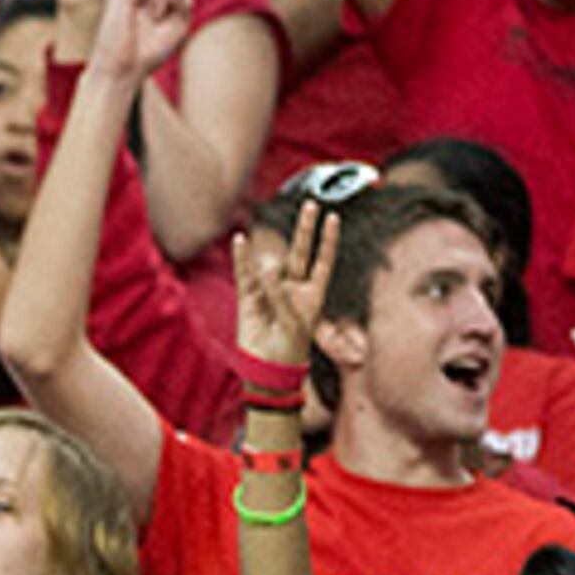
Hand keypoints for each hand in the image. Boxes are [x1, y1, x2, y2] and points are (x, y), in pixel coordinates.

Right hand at [230, 204, 336, 378]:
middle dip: (306, 229)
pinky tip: (241, 241)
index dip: (328, 240)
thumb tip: (265, 268)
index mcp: (313, 293)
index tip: (333, 218)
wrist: (268, 369)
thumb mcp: (294, 322)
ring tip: (261, 248)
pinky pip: (245, 274)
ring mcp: (271, 291)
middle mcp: (293, 288)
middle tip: (312, 205)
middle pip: (301, 252)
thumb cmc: (289, 348)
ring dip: (271, 254)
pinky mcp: (250, 298)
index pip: (323, 261)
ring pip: (273, 264)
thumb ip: (281, 295)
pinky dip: (242, 258)